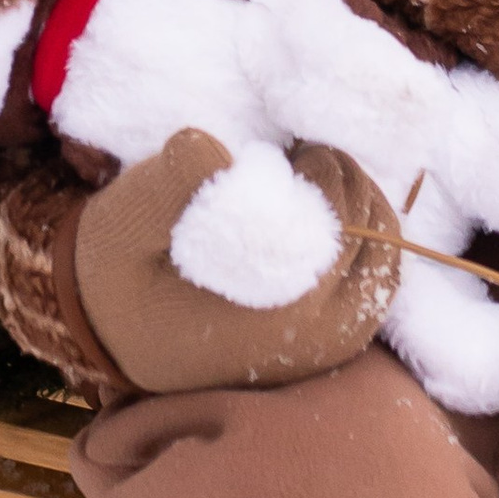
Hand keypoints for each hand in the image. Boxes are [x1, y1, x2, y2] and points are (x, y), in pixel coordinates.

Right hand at [73, 127, 399, 392]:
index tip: (289, 151)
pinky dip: (363, 238)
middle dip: (347, 184)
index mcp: (277, 319)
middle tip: (302, 157)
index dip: (324, 171)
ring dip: (359, 208)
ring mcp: (334, 347)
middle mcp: (318, 342)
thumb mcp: (126, 222)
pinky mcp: (336, 343)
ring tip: (310, 183)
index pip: (342, 224)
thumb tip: (218, 152)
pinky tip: (320, 216)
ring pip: (386, 259)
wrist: (112, 333)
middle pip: (376, 238)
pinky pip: (377, 282)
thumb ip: (169, 185)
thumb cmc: (121, 274)